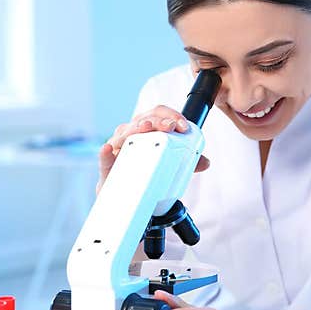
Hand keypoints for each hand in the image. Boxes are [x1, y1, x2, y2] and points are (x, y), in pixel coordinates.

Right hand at [97, 106, 211, 193]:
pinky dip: (105, 153)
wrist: (127, 196)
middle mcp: (130, 133)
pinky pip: (104, 158)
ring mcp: (117, 147)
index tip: (183, 126)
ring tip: (146, 129)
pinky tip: (108, 149)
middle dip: (158, 121)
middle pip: (143, 120)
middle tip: (170, 127)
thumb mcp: (170, 164)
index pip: (157, 113)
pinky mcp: (107, 166)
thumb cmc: (147, 170)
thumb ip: (188, 162)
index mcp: (146, 128)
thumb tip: (206, 163)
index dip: (171, 115)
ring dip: (135, 129)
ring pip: (124, 133)